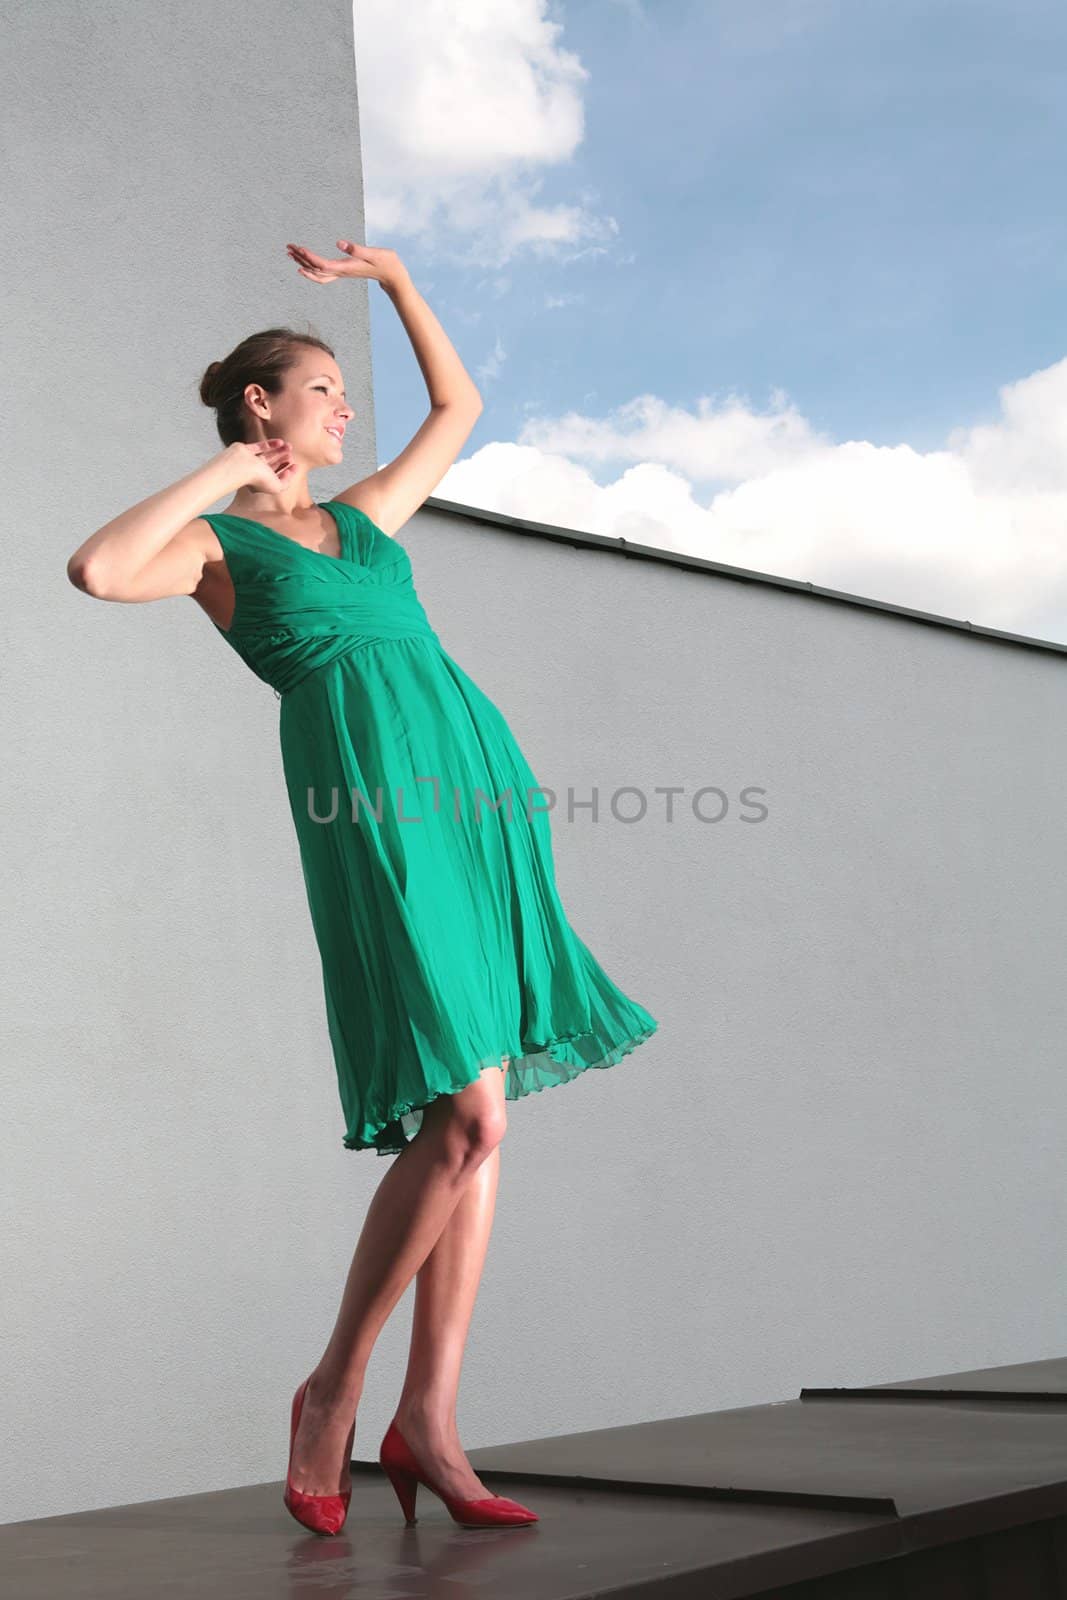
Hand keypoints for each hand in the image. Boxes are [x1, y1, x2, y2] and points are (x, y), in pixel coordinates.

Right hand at [227, 438, 295, 490]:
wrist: (240, 466)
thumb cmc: (257, 479)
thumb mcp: (277, 487)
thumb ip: (285, 482)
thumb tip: (289, 472)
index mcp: (261, 484)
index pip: (276, 478)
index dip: (287, 472)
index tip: (295, 465)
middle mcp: (254, 473)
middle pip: (272, 465)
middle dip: (283, 460)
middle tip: (292, 455)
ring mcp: (249, 461)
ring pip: (267, 455)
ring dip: (279, 451)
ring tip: (289, 446)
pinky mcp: (245, 450)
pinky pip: (260, 446)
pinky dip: (271, 444)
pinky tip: (281, 442)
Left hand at [285, 239, 408, 291]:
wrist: (393, 276)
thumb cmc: (386, 263)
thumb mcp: (373, 253)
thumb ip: (356, 249)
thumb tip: (339, 243)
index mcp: (346, 268)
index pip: (323, 265)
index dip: (309, 258)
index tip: (298, 248)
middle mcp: (341, 272)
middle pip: (315, 269)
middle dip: (301, 259)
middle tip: (288, 247)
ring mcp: (342, 272)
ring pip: (317, 272)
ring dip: (303, 263)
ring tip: (291, 253)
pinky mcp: (344, 270)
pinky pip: (323, 273)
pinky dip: (311, 269)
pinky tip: (305, 264)